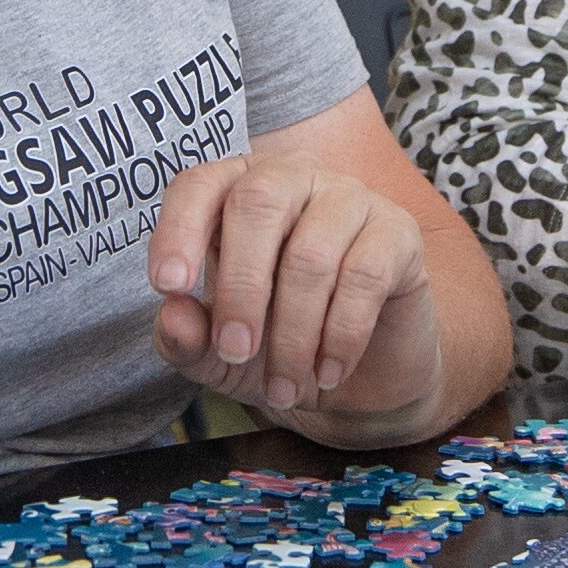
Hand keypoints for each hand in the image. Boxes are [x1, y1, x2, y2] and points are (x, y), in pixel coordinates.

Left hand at [150, 148, 441, 426]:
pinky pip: (364, 276)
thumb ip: (186, 337)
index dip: (179, 229)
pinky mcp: (398, 233)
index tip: (169, 285)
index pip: (200, 186)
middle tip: (236, 352)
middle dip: (241, 288)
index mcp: (237, 192)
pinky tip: (328, 373)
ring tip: (285, 388)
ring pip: (311, 253)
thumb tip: (171, 314)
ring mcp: (351, 199)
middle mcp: (294, 179)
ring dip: (293, 334)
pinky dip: (340, 336)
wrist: (362, 380)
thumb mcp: (219, 355)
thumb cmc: (279, 346)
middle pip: (258, 204)